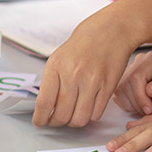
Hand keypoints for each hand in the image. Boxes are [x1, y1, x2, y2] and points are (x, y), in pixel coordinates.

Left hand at [33, 11, 136, 127]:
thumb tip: (45, 108)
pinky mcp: (108, 87)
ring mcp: (92, 82)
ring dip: (73, 122)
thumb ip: (52, 81)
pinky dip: (90, 115)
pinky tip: (87, 106)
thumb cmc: (84, 42)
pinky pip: (96, 114)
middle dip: (56, 122)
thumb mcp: (59, 57)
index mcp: (56, 66)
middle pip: (61, 115)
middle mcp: (73, 75)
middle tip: (56, 119)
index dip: (40, 118)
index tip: (40, 122)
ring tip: (72, 114)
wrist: (111, 29)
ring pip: (79, 119)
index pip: (44, 103)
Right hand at [113, 50, 151, 115]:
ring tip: (151, 108)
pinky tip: (144, 106)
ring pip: (120, 91)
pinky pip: (120, 95)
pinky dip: (130, 105)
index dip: (140, 96)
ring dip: (133, 105)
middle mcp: (140, 62)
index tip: (150, 109)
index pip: (136, 77)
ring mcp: (133, 71)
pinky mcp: (128, 81)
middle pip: (125, 85)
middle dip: (137, 103)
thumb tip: (149, 89)